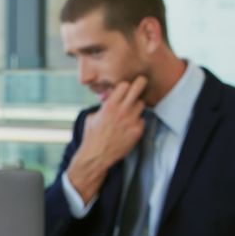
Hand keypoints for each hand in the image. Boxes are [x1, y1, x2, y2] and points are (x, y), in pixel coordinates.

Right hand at [67, 76, 147, 201]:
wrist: (97, 155)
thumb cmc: (92, 136)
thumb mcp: (92, 117)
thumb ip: (103, 107)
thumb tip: (108, 99)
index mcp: (109, 106)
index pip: (124, 85)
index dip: (125, 85)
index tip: (125, 87)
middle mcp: (122, 111)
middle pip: (138, 88)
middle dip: (140, 83)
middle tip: (142, 80)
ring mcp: (131, 121)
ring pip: (141, 104)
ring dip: (136, 105)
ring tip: (130, 111)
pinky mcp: (137, 131)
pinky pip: (142, 119)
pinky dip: (137, 120)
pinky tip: (129, 125)